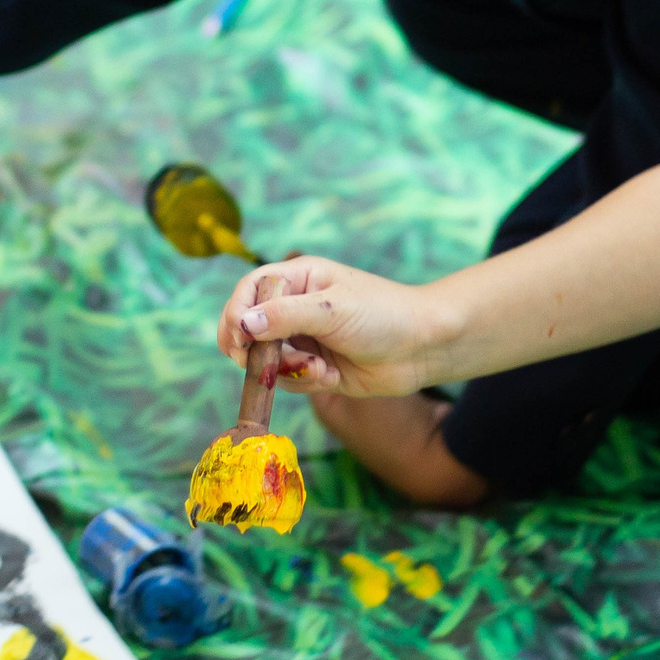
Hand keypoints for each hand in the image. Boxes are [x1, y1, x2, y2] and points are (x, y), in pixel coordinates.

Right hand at [215, 256, 447, 397]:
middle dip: (255, 351)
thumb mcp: (331, 310)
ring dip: (288, 369)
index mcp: (299, 278)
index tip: (238, 339)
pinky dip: (305, 381)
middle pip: (249, 328)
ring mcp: (304, 338)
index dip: (236, 314)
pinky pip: (289, 379)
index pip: (249, 290)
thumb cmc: (382, 315)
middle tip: (261, 365)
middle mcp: (296, 307)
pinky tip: (332, 377)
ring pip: (267, 360)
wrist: (422, 348)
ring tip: (318, 368)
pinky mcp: (315, 366)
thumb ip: (284, 316)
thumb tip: (242, 323)